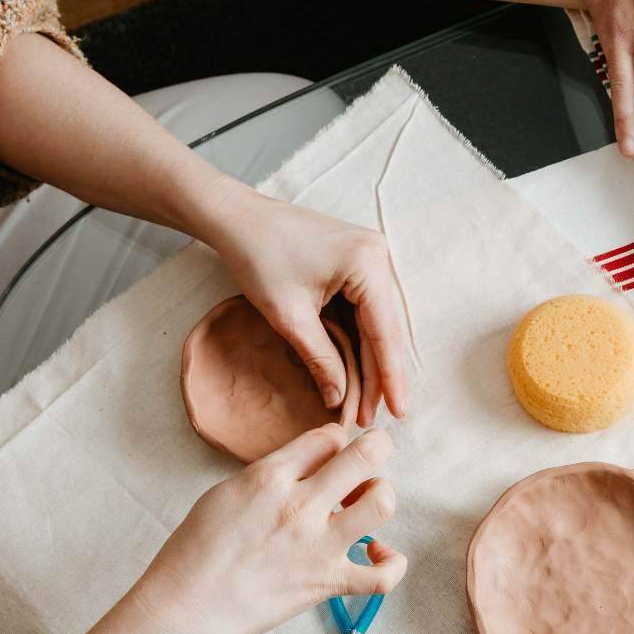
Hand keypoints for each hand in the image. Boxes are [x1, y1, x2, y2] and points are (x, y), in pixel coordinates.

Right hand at [128, 425, 405, 633]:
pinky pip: (383, 575)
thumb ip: (271, 474)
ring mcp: (319, 547)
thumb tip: (306, 465)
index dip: (334, 441)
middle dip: (375, 450)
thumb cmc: (196, 551)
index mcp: (269, 477)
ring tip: (363, 507)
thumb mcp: (226, 492)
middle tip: (366, 462)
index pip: (327, 437)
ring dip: (380, 498)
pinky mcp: (328, 584)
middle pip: (366, 456)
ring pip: (382, 504)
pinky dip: (391, 563)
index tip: (330, 454)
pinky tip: (377, 552)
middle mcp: (300, 506)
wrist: (184, 610)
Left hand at [205, 192, 409, 424]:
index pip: (384, 332)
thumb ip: (320, 358)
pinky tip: (357, 368)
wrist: (237, 218)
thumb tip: (339, 398)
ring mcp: (369, 256)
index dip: (389, 377)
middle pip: (385, 328)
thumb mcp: (289, 316)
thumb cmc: (258, 257)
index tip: (396, 412)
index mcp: (367, 263)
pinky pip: (365, 308)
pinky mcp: (356, 260)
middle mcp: (378, 255)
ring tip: (365, 400)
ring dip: (369, 359)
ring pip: (376, 321)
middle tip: (372, 415)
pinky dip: (359, 338)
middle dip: (378, 374)